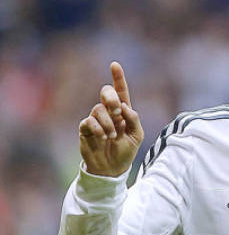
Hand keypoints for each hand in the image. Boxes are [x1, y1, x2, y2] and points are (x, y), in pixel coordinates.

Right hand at [79, 62, 143, 176]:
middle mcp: (109, 112)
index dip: (118, 78)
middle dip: (112, 98)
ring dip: (107, 122)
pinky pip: (89, 121)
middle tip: (118, 111)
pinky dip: (98, 129)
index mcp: (123, 111)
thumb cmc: (125, 151)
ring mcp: (96, 119)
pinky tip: (102, 137)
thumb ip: (133, 119)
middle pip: (106, 92)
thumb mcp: (137, 136)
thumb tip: (125, 106)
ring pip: (98, 109)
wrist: (111, 169)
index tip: (114, 65)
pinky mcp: (85, 128)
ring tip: (112, 136)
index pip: (121, 91)